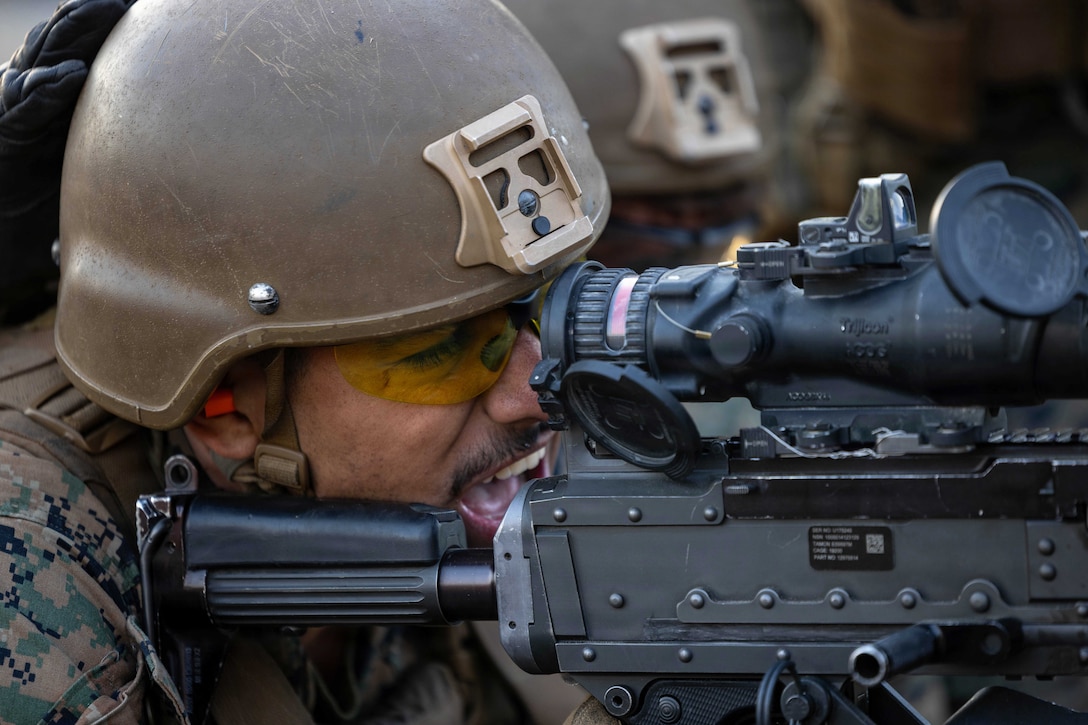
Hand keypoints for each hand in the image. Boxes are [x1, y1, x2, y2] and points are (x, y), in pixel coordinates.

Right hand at [0, 0, 132, 321]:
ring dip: (73, 34)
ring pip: (43, 61)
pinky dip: (47, 91)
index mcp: (63, 99)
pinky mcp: (3, 139)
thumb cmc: (58, 207)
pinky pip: (24, 110)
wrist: (8, 241)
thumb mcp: (105, 171)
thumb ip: (136, 155)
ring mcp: (16, 113)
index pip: (88, 50)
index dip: (112, 26)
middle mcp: (37, 97)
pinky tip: (72, 75)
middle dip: (96, 15)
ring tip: (102, 8)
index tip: (146, 5)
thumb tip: (198, 161)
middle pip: (67, 43)